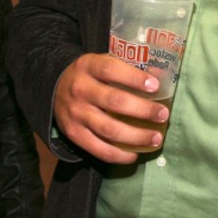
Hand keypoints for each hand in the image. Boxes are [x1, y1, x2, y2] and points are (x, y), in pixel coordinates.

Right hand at [53, 53, 168, 162]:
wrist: (54, 88)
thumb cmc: (89, 76)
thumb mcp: (101, 62)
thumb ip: (126, 67)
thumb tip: (160, 74)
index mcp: (87, 66)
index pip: (110, 70)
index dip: (134, 78)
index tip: (155, 86)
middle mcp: (80, 89)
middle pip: (114, 101)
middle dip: (143, 110)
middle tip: (163, 115)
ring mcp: (75, 114)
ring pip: (108, 129)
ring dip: (136, 136)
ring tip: (156, 138)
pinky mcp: (73, 134)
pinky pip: (98, 149)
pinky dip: (119, 155)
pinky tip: (134, 154)